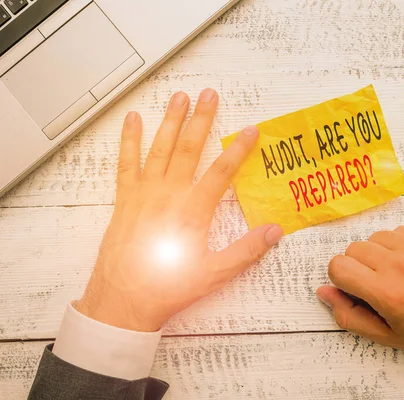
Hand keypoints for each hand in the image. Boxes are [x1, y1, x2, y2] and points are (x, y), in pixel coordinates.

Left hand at [76, 90, 283, 331]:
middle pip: (189, 149)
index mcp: (193, 211)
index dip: (240, 149)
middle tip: (210, 94)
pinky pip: (126, 163)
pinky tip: (132, 120)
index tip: (251, 130)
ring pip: (160, 149)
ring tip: (179, 97)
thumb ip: (246, 251)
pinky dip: (129, 140)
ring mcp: (143, 194)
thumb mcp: (214, 274)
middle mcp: (168, 195)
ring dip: (171, 121)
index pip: (222, 172)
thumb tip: (274, 231)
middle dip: (202, 119)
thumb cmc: (167, 289)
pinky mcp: (124, 199)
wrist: (122, 301)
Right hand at [317, 225, 403, 368]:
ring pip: (376, 237)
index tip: (357, 289)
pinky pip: (400, 230)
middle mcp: (401, 265)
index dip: (342, 280)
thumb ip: (349, 315)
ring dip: (379, 254)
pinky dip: (400, 244)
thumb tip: (324, 292)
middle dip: (359, 267)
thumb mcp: (387, 336)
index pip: (338, 266)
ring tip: (398, 273)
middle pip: (354, 249)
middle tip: (378, 284)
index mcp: (387, 293)